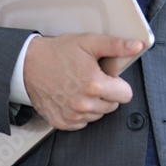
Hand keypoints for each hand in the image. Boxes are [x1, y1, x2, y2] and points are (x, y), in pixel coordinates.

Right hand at [23, 33, 143, 130]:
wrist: (29, 64)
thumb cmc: (58, 52)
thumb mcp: (89, 42)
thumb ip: (116, 45)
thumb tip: (137, 46)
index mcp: (94, 85)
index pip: (126, 95)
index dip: (119, 84)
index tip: (108, 76)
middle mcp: (84, 104)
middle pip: (112, 106)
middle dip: (107, 93)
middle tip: (92, 78)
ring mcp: (73, 115)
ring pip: (98, 115)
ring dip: (94, 103)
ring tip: (80, 86)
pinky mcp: (62, 122)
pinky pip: (82, 123)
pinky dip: (80, 112)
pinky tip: (72, 96)